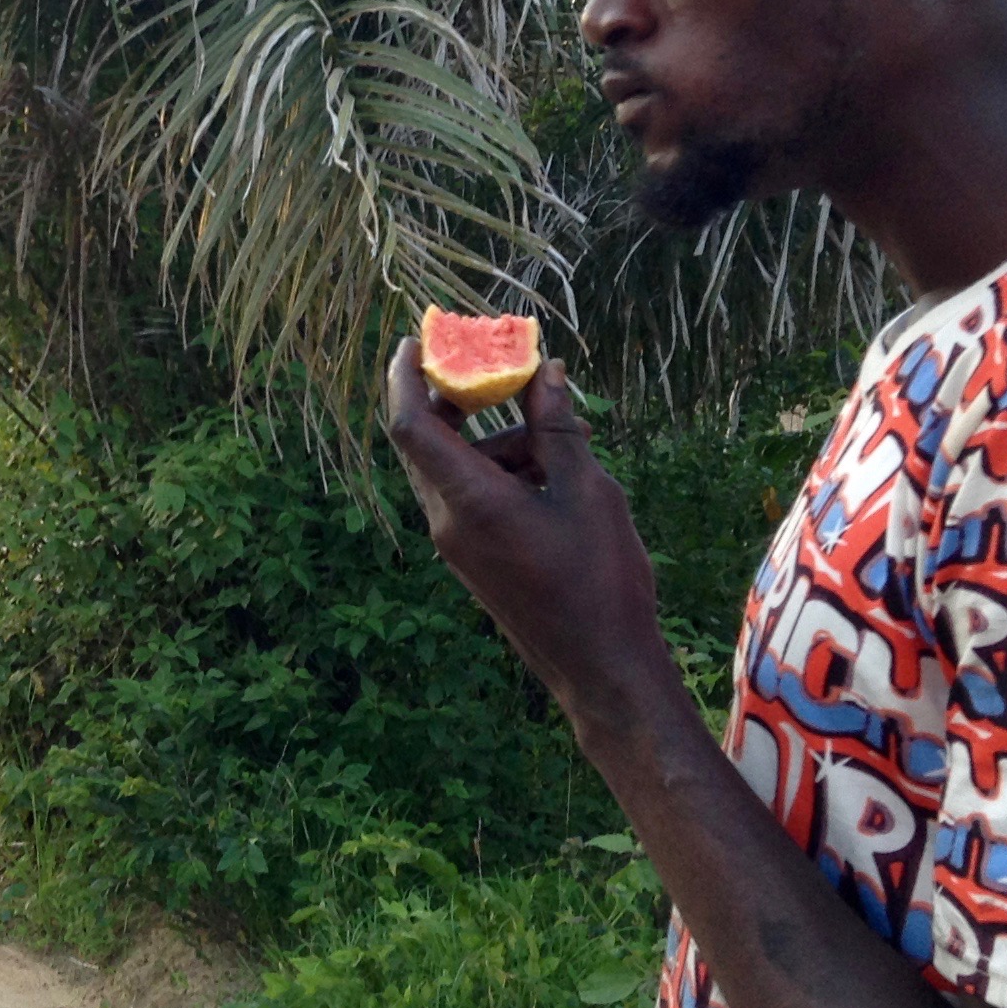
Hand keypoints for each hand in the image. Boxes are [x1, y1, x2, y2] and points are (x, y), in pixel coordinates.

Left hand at [384, 341, 687, 741]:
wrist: (602, 668)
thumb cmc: (600, 581)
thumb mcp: (588, 492)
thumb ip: (558, 428)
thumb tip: (544, 372)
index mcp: (468, 501)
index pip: (410, 425)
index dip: (404, 376)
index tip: (415, 339)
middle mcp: (448, 521)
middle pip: (427, 442)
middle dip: (455, 398)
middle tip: (492, 366)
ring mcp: (458, 543)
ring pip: (460, 468)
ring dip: (500, 438)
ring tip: (565, 430)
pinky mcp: (475, 558)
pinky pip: (474, 496)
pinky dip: (506, 471)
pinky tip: (559, 469)